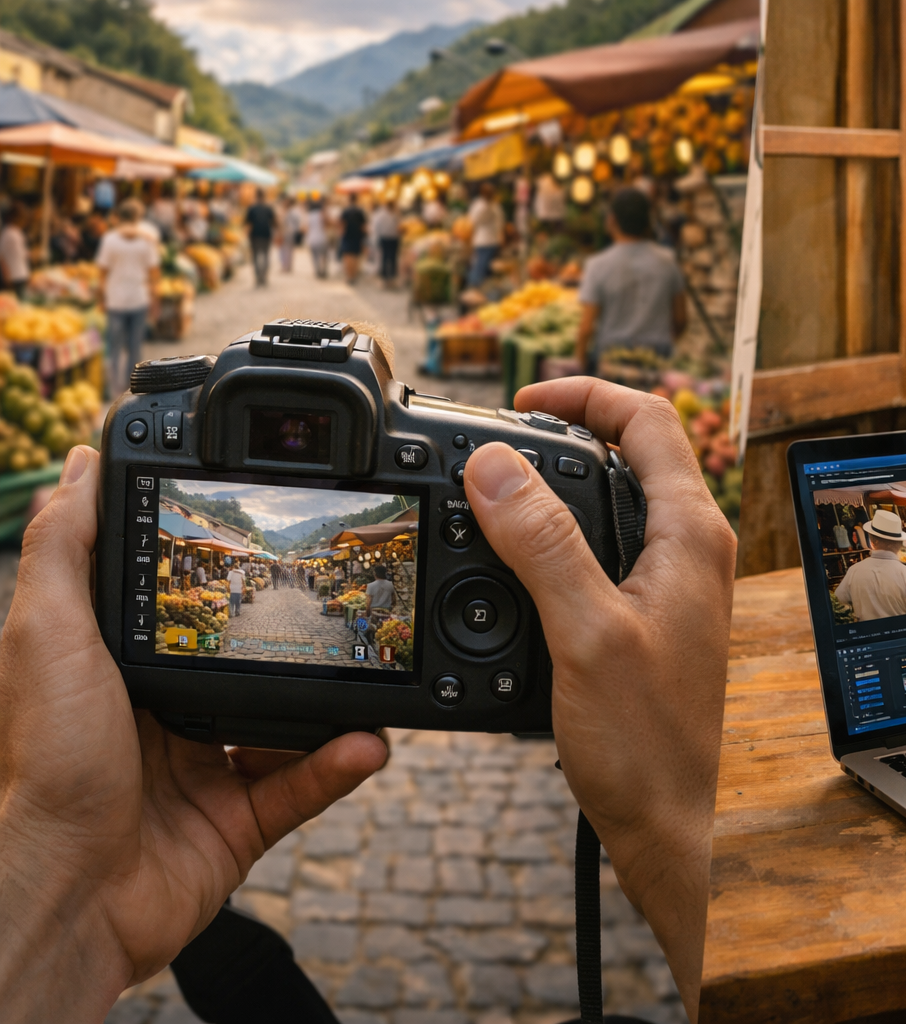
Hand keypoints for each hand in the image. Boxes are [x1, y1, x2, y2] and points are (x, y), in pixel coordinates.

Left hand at [0, 447, 386, 1022]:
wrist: (67, 889)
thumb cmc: (44, 761)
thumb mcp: (45, 632)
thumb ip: (68, 547)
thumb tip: (81, 462)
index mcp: (119, 669)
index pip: (180, 608)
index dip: (220, 575)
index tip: (264, 537)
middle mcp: (163, 717)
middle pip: (245, 663)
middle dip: (293, 638)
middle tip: (340, 601)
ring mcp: (205, 771)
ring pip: (288, 723)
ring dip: (335, 704)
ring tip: (374, 672)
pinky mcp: (240, 824)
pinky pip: (304, 786)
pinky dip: (339, 764)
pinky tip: (366, 740)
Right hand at [463, 378, 734, 1018]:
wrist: (668, 822)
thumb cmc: (646, 743)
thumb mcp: (585, 634)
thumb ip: (542, 545)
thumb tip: (495, 465)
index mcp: (691, 535)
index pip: (650, 420)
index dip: (585, 394)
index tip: (520, 404)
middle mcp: (692, 550)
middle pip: (633, 452)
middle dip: (565, 431)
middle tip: (499, 441)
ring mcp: (674, 583)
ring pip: (616, 501)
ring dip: (558, 486)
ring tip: (496, 491)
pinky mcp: (650, 616)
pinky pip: (605, 550)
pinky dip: (558, 538)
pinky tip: (515, 561)